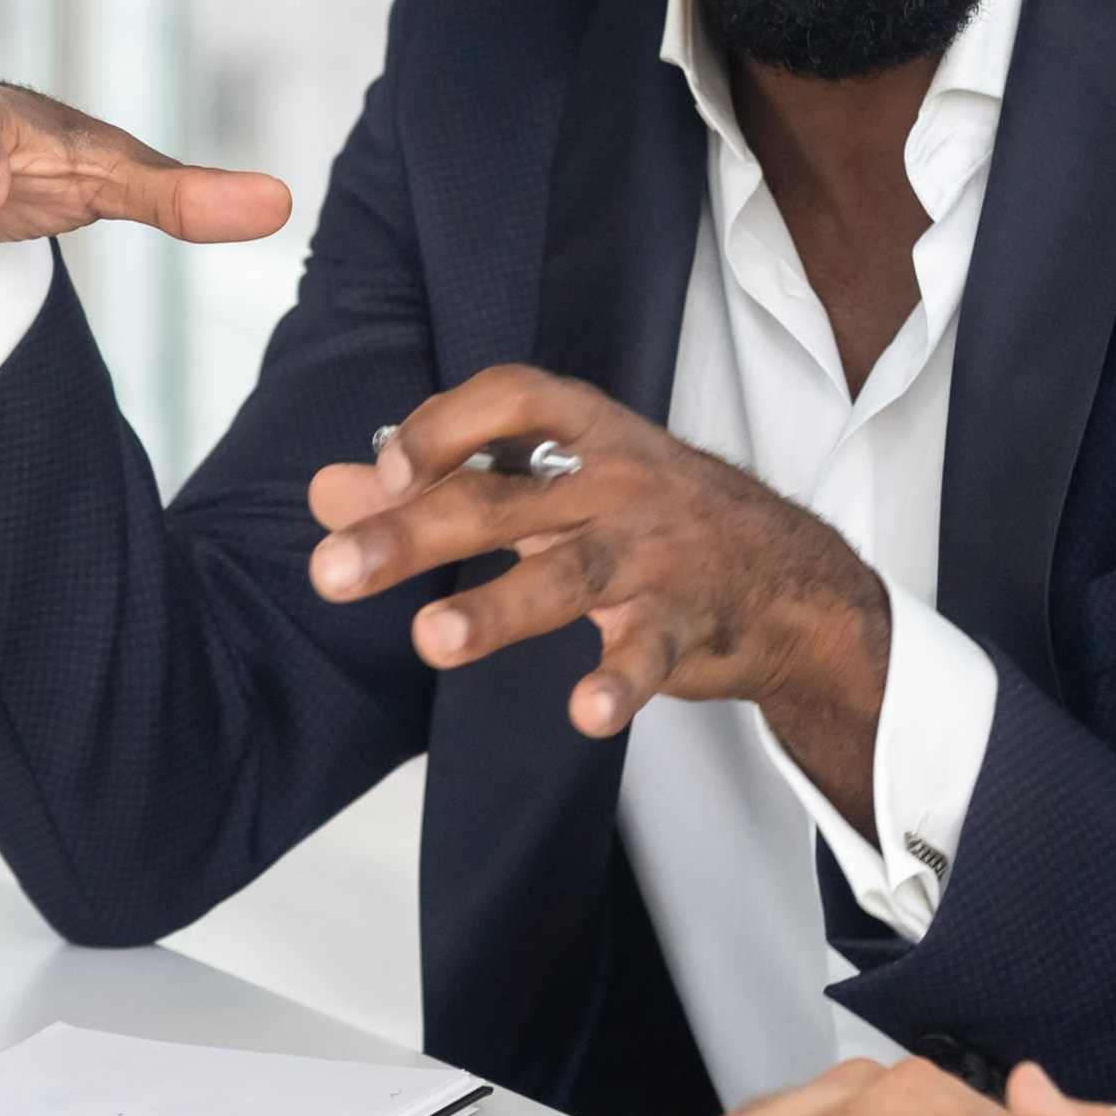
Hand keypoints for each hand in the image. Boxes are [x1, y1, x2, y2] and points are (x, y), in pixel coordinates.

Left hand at [308, 367, 892, 822]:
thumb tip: (326, 490)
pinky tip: (586, 715)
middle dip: (412, 534)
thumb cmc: (645, 517)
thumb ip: (439, 483)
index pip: (509, 400)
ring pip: (566, 576)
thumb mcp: (551, 483)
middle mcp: (614, 483)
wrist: (789, 578)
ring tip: (431, 641)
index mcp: (583, 433)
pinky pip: (649, 653)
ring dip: (498, 610)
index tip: (380, 470)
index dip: (442, 428)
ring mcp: (654, 553)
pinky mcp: (687, 624)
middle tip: (331, 573)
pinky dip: (620, 686)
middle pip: (502, 500)